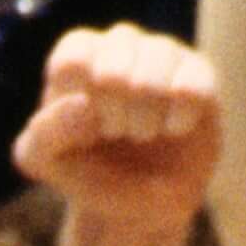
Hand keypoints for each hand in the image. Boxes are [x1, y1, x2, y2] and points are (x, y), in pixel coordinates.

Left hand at [12, 25, 221, 243]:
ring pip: (154, 71)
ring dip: (145, 119)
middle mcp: (119, 44)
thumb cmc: (86, 169)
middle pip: (113, 69)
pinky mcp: (199, 73)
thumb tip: (82, 106)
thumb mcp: (46, 160)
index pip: (72, 61)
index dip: (79, 107)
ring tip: (144, 134)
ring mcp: (162, 53)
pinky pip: (192, 87)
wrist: (137, 201)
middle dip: (113, 118)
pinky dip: (178, 120)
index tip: (86, 130)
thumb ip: (48, 132)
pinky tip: (174, 130)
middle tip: (116, 134)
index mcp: (76, 55)